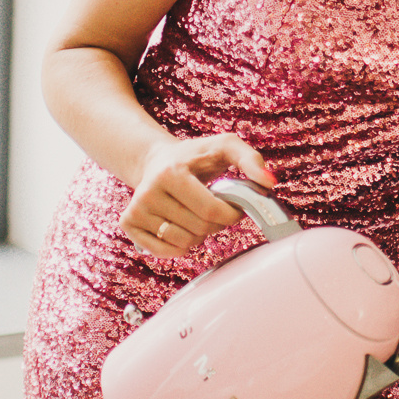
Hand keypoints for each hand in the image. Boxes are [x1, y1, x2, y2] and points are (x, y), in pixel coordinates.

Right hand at [121, 135, 274, 257]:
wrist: (155, 160)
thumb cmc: (195, 156)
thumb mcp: (225, 146)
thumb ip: (251, 159)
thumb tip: (270, 182)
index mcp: (170, 173)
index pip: (211, 212)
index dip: (231, 214)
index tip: (234, 206)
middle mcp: (147, 192)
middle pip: (199, 229)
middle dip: (216, 223)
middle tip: (214, 207)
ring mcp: (135, 210)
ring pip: (184, 243)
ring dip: (199, 234)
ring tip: (196, 214)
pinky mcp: (128, 224)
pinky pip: (167, 252)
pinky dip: (181, 245)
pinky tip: (181, 225)